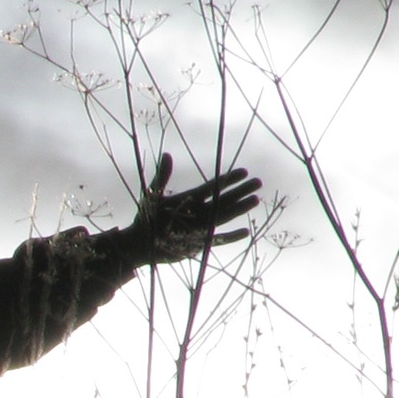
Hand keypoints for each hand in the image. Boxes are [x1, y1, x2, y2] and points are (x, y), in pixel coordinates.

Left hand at [117, 153, 259, 266]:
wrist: (140, 243)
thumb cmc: (146, 218)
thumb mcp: (152, 196)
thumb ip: (162, 177)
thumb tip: (167, 155)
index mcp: (190, 198)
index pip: (213, 186)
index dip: (228, 179)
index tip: (244, 171)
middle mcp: (199, 211)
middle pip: (224, 199)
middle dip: (240, 191)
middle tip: (258, 182)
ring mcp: (201, 226)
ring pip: (224, 215)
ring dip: (240, 208)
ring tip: (255, 200)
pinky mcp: (199, 242)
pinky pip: (218, 239)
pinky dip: (231, 237)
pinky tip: (246, 232)